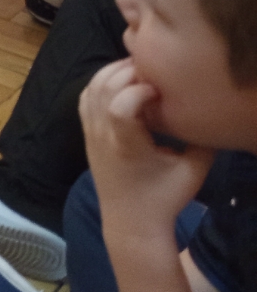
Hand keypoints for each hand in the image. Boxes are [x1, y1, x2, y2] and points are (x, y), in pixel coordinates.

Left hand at [80, 59, 213, 233]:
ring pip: (90, 89)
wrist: (131, 222)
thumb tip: (206, 113)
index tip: (158, 91)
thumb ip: (202, 142)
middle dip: (126, 71)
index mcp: (127, 146)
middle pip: (103, 89)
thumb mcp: (192, 173)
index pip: (119, 106)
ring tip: (138, 70)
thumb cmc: (164, 198)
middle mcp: (103, 136)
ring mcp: (90, 133)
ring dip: (112, 73)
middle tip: (152, 69)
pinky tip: (120, 82)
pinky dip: (99, 82)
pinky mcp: (86, 133)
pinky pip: (84, 98)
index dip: (137, 90)